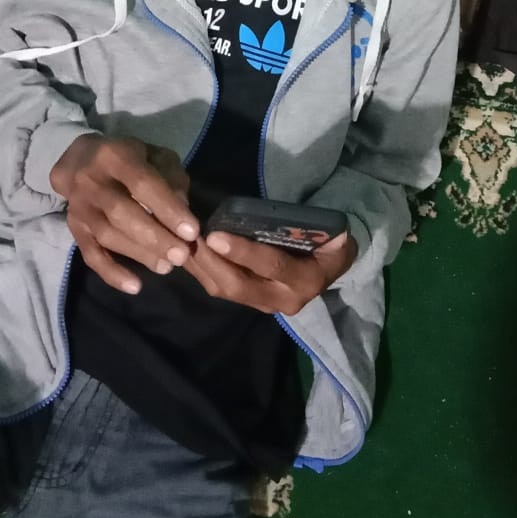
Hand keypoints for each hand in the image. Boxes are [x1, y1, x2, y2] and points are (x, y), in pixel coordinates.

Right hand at [50, 133, 198, 293]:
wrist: (79, 161)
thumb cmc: (129, 158)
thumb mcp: (155, 156)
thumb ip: (172, 178)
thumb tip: (183, 208)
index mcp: (116, 156)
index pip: (143, 184)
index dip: (167, 208)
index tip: (191, 232)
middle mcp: (92, 181)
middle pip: (121, 213)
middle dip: (154, 237)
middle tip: (181, 256)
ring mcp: (79, 207)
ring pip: (107, 235)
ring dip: (139, 254)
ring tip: (167, 267)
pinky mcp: (74, 228)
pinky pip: (90, 254)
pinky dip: (111, 273)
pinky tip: (134, 286)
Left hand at [181, 228, 357, 314]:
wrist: (333, 268)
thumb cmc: (330, 242)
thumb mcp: (329, 232)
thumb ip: (304, 226)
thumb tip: (269, 211)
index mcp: (306, 280)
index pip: (271, 266)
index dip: (242, 252)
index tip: (214, 236)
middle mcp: (285, 300)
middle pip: (240, 286)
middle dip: (211, 263)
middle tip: (191, 238)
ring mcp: (266, 305)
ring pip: (226, 291)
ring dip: (202, 267)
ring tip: (183, 242)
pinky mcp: (252, 304)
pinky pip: (222, 290)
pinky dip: (203, 272)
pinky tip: (190, 254)